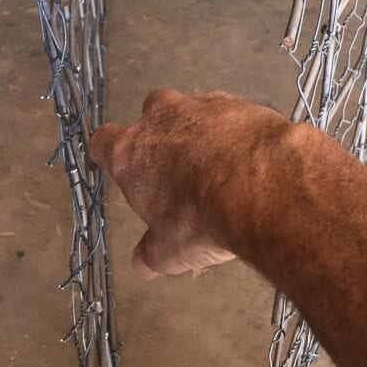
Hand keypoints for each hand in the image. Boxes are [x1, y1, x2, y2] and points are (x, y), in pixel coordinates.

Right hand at [89, 88, 289, 278]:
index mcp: (131, 152)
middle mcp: (161, 119)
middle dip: (161, 133)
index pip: (104, 141)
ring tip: (220, 165)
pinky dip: (235, 131)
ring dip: (201, 130)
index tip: (119, 164)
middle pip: (151, 112)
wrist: (262, 184)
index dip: (109, 152)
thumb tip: (141, 264)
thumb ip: (152, 253)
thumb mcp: (170, 251)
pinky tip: (249, 158)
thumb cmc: (201, 219)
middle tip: (177, 166)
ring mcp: (202, 105)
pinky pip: (231, 114)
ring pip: (193, 109)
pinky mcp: (240, 102)